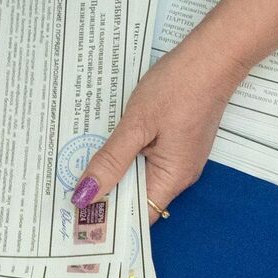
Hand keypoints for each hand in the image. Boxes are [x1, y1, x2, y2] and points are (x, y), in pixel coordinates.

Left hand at [72, 46, 245, 220]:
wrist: (212, 56)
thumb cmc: (178, 87)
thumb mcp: (136, 124)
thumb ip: (112, 161)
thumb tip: (86, 195)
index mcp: (172, 177)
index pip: (138, 216)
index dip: (108, 221)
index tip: (75, 219)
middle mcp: (178, 174)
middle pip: (136, 199)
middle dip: (105, 197)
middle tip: (66, 194)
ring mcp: (178, 157)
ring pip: (138, 177)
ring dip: (112, 176)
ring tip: (75, 173)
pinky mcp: (176, 142)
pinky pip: (145, 160)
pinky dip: (124, 158)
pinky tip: (102, 150)